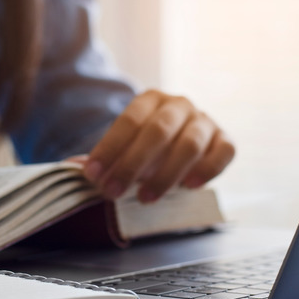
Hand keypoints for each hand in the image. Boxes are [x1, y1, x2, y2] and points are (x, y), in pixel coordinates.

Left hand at [83, 90, 234, 202]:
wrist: (181, 143)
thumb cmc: (145, 148)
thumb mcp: (123, 149)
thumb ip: (104, 159)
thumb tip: (74, 167)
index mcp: (149, 99)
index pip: (128, 120)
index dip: (109, 148)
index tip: (92, 175)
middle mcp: (179, 105)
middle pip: (158, 131)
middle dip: (132, 164)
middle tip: (113, 192)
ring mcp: (204, 120)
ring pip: (190, 144)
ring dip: (165, 174)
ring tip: (144, 199)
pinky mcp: (225, 139)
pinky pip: (224, 152)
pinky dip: (208, 170)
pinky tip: (188, 187)